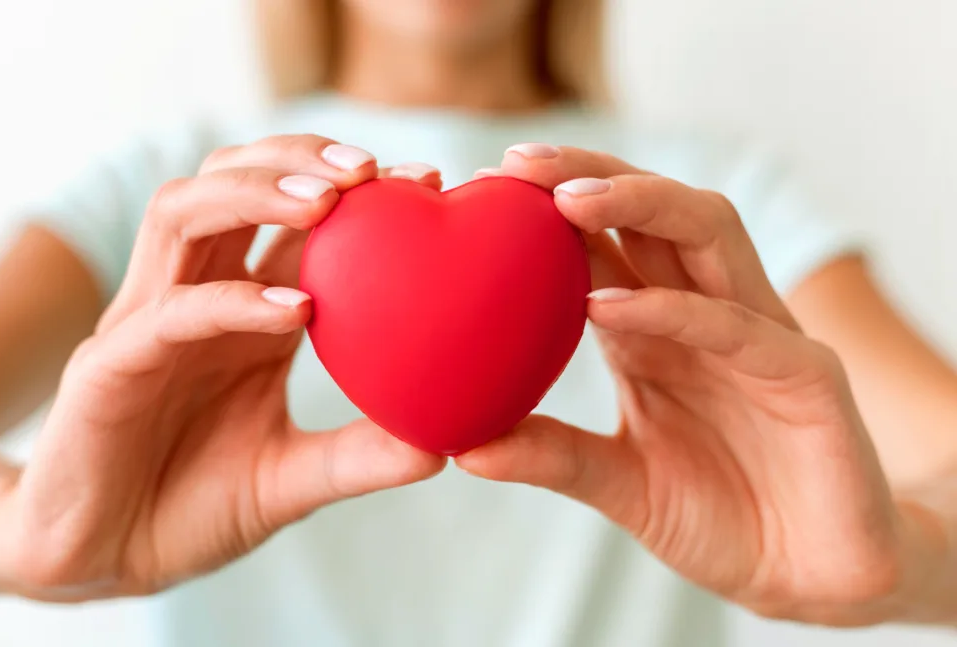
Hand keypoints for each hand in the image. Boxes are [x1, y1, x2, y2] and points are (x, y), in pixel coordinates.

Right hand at [0, 137, 445, 599]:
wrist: (107, 561)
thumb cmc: (193, 508)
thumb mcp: (291, 479)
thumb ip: (358, 457)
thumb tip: (440, 450)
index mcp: (243, 312)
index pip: (295, 223)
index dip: (356, 192)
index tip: (426, 181)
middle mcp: (195, 297)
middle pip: (231, 181)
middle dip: (297, 158)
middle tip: (371, 168)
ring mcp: (146, 323)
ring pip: (182, 212)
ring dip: (254, 194)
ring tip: (327, 202)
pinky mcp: (109, 365)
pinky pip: (169, 312)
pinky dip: (233, 300)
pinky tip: (295, 310)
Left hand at [460, 145, 947, 624]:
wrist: (809, 579)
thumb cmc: (720, 518)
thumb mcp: (620, 482)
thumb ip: (554, 456)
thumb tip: (464, 446)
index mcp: (659, 329)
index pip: (608, 241)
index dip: (551, 205)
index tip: (487, 183)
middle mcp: (706, 315)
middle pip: (656, 211)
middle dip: (591, 173)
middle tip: (517, 165)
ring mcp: (759, 336)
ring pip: (708, 233)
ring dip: (639, 203)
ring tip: (565, 200)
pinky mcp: (805, 376)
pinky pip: (736, 326)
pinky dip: (671, 309)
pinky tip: (606, 305)